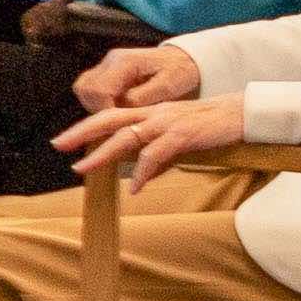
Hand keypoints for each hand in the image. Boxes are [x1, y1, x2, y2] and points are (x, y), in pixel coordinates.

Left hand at [54, 90, 254, 181]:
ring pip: (127, 136)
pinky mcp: (182, 134)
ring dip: (103, 153)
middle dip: (81, 132)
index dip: (86, 127)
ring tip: (85, 169)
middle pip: (109, 120)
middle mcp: (154, 113)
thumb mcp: (179, 141)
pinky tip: (136, 187)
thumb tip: (141, 178)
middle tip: (58, 145)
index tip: (65, 140)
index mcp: (151, 112)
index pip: (111, 117)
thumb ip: (159, 157)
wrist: (242, 114)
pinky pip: (156, 153)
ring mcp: (167, 122)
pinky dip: (143, 171)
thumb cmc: (211, 127)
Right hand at [69, 40, 203, 113]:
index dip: (105, 110)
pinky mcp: (106, 72)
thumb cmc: (179, 72)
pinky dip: (97, 102)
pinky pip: (89, 89)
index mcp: (126, 61)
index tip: (121, 121)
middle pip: (85, 88)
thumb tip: (121, 109)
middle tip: (119, 118)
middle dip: (97, 109)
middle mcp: (111, 60)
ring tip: (118, 114)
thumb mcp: (168, 86)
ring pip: (83, 88)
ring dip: (95, 106)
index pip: (99, 89)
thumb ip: (142, 97)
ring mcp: (106, 65)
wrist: (183, 59)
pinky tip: (116, 108)